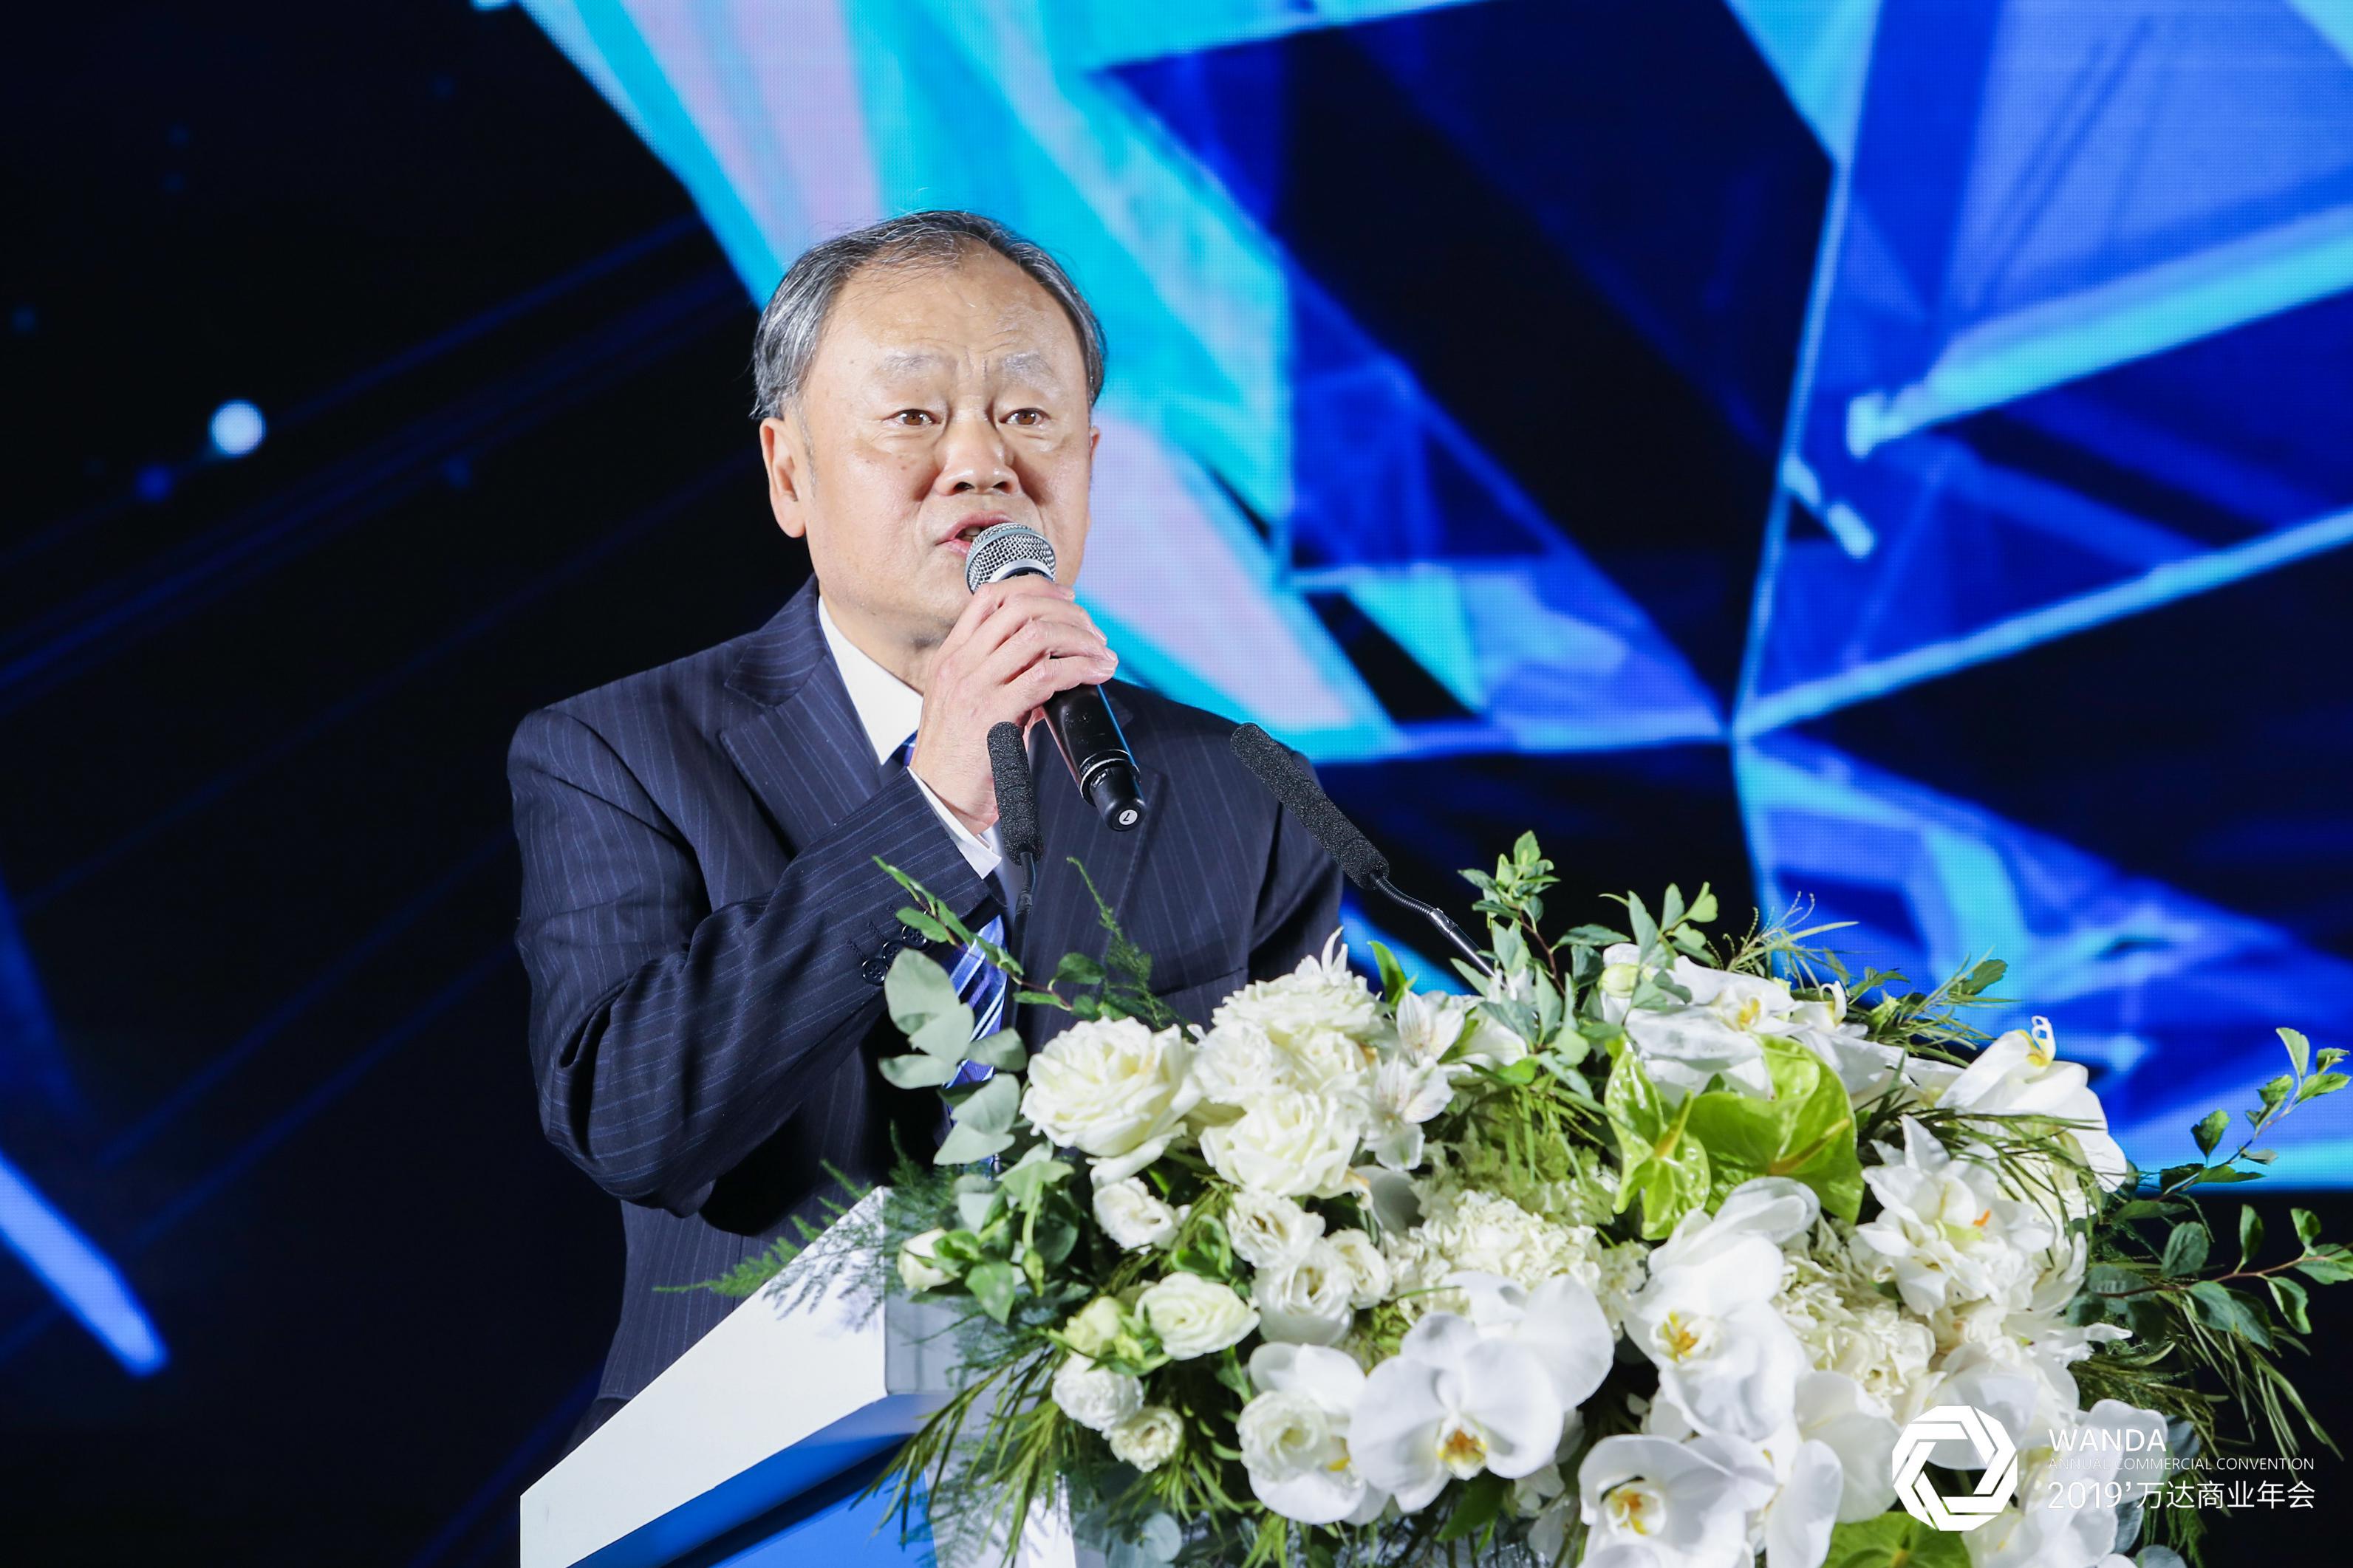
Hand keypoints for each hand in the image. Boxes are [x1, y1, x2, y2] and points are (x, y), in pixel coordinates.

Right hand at [909, 577, 1115, 832]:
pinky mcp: (994, 714)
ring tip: (1102, 654)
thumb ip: (1005, 679)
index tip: (1067, 599)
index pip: (990, 597)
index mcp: (950, 657)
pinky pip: (1047, 675)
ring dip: (1081, 639)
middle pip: (1020, 608)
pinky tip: (1098, 673)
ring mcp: (974, 686)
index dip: (1036, 588)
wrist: (939, 800)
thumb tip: (1054, 666)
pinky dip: (1081, 668)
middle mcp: (959, 664)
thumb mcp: (970, 705)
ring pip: (1038, 635)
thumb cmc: (960, 759)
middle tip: (1094, 633)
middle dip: (1068, 613)